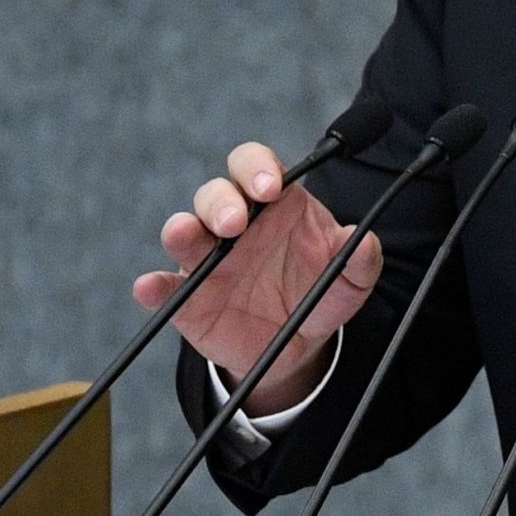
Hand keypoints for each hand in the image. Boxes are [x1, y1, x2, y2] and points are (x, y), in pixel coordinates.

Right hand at [132, 142, 382, 415]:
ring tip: (185, 234)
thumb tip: (367, 243)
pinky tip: (149, 286)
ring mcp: (207, 259)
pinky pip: (165, 287)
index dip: (258, 168)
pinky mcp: (187, 298)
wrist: (297, 347)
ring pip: (184, 231)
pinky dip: (154, 285)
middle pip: (216, 193)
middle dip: (221, 201)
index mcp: (276, 207)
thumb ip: (361, 263)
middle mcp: (236, 224)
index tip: (271, 187)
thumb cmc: (319, 296)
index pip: (258, 167)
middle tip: (235, 223)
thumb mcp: (350, 284)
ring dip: (182, 229)